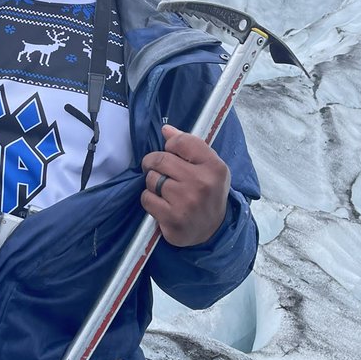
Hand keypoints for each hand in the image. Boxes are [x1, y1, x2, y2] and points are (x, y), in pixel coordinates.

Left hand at [141, 125, 229, 246]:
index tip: (171, 152)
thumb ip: (189, 145)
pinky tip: (162, 204)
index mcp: (214, 167)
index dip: (170, 145)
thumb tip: (166, 129)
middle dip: (154, 162)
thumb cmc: (208, 193)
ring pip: (151, 179)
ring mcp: (186, 203)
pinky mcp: (172, 219)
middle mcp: (201, 184)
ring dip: (152, 182)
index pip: (181, 141)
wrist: (213, 230)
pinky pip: (146, 198)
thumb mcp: (209, 166)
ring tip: (164, 189)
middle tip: (158, 169)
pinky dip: (150, 199)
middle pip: (160, 159)